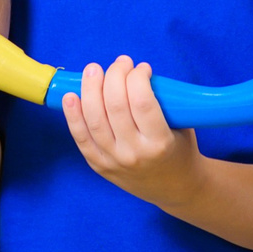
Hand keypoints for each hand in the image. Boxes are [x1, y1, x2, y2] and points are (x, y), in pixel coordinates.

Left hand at [63, 57, 203, 207]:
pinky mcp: (99, 166)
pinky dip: (72, 116)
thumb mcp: (182, 126)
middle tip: (120, 63)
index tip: (142, 67)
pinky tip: (70, 96)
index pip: (142, 102)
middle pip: (115, 107)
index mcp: (159, 143)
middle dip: (114, 76)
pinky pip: (82, 139)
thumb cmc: (181, 150)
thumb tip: (135, 72)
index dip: (138, 77)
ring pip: (94, 120)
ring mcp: (113, 161)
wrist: (175, 188)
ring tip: (93, 70)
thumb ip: (162, 102)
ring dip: (90, 90)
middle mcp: (134, 154)